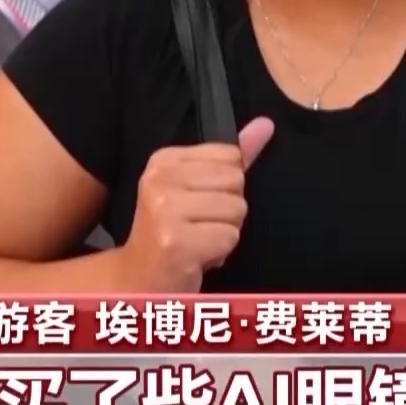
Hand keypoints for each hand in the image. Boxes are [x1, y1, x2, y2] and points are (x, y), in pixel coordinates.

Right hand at [122, 117, 273, 291]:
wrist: (139, 280)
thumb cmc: (173, 232)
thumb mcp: (197, 189)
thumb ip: (232, 159)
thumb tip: (266, 125)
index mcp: (164, 160)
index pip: (231, 156)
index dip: (226, 186)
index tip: (197, 204)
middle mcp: (160, 179)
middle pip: (236, 181)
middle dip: (228, 210)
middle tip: (198, 227)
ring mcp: (165, 210)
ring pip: (237, 210)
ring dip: (225, 232)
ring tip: (198, 241)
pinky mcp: (175, 242)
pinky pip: (230, 237)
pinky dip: (220, 252)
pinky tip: (196, 257)